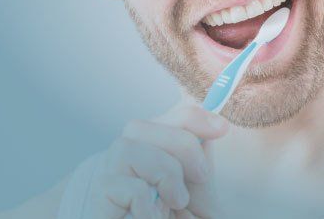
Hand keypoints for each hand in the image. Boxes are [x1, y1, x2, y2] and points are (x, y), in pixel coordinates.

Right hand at [84, 104, 228, 217]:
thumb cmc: (178, 216)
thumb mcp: (196, 190)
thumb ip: (198, 159)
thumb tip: (218, 125)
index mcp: (152, 148)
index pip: (170, 115)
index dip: (196, 116)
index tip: (224, 130)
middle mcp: (127, 157)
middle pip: (139, 125)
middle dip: (180, 146)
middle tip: (201, 176)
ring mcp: (109, 176)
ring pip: (125, 149)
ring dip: (163, 172)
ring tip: (175, 201)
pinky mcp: (100, 200)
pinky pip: (122, 186)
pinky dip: (147, 202)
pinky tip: (154, 216)